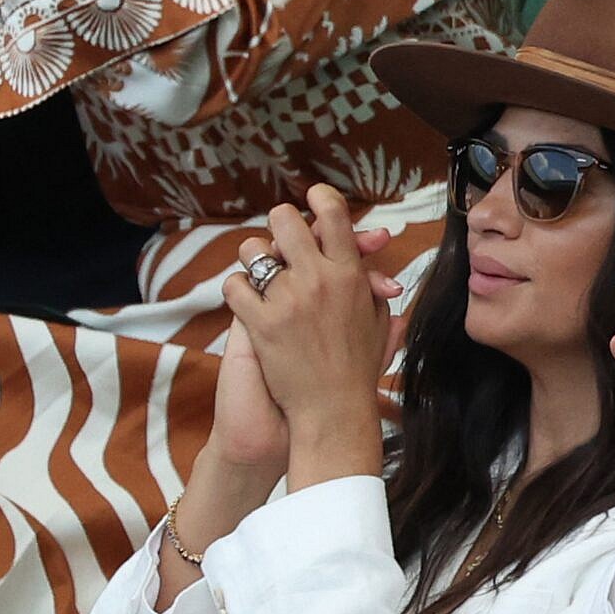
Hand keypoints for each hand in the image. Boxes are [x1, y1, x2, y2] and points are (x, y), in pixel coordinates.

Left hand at [217, 187, 403, 485]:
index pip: (334, 216)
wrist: (333, 415)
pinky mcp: (261, 324)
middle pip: (286, 220)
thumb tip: (379, 272)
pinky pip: (235, 286)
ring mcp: (288, 301)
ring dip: (253, 260)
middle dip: (279, 225)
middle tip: (279, 241)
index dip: (320, 198)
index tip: (312, 198)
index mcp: (350, 277)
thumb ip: (374, 293)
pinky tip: (247, 306)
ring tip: (260, 277)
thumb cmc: (357, 374)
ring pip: (253, 250)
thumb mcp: (376, 326)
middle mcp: (319, 280)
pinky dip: (236, 293)